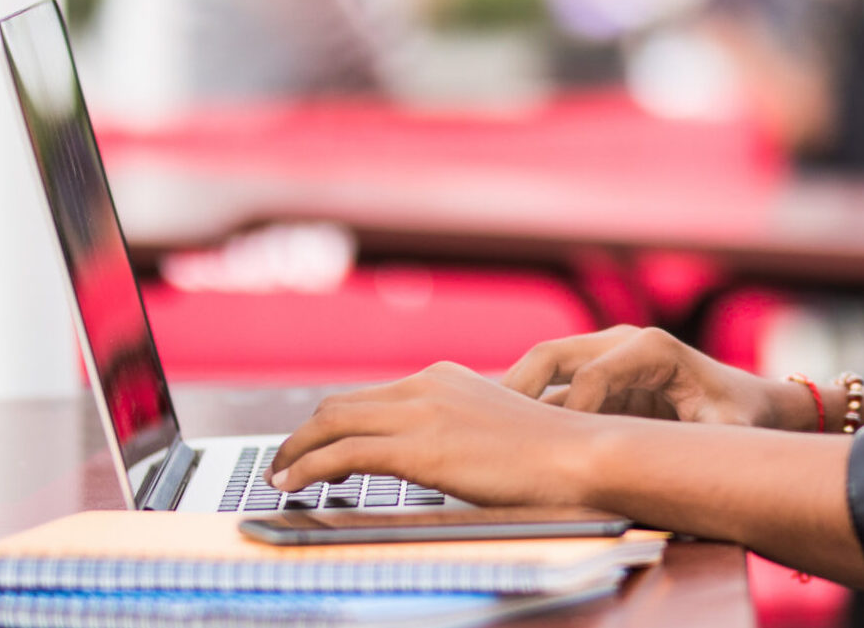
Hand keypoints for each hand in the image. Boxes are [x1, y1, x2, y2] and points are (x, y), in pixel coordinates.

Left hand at [269, 361, 601, 503]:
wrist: (582, 455)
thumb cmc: (553, 454)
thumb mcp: (496, 428)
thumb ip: (458, 430)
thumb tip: (437, 455)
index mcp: (445, 378)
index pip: (368, 396)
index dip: (331, 422)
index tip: (315, 447)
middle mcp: (427, 386)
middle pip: (339, 404)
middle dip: (303, 435)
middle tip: (286, 463)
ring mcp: (422, 414)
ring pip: (331, 423)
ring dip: (295, 451)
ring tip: (280, 476)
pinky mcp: (419, 449)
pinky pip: (343, 454)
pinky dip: (308, 468)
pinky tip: (294, 485)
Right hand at [501, 325, 807, 429]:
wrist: (751, 405)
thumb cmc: (740, 418)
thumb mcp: (729, 432)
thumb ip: (702, 446)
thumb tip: (672, 471)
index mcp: (652, 349)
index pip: (591, 375)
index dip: (572, 415)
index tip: (561, 456)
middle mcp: (622, 344)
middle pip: (551, 356)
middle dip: (515, 391)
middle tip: (486, 434)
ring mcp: (605, 358)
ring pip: (542, 370)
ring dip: (512, 400)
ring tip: (483, 438)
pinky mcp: (596, 379)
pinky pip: (550, 390)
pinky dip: (525, 411)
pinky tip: (505, 441)